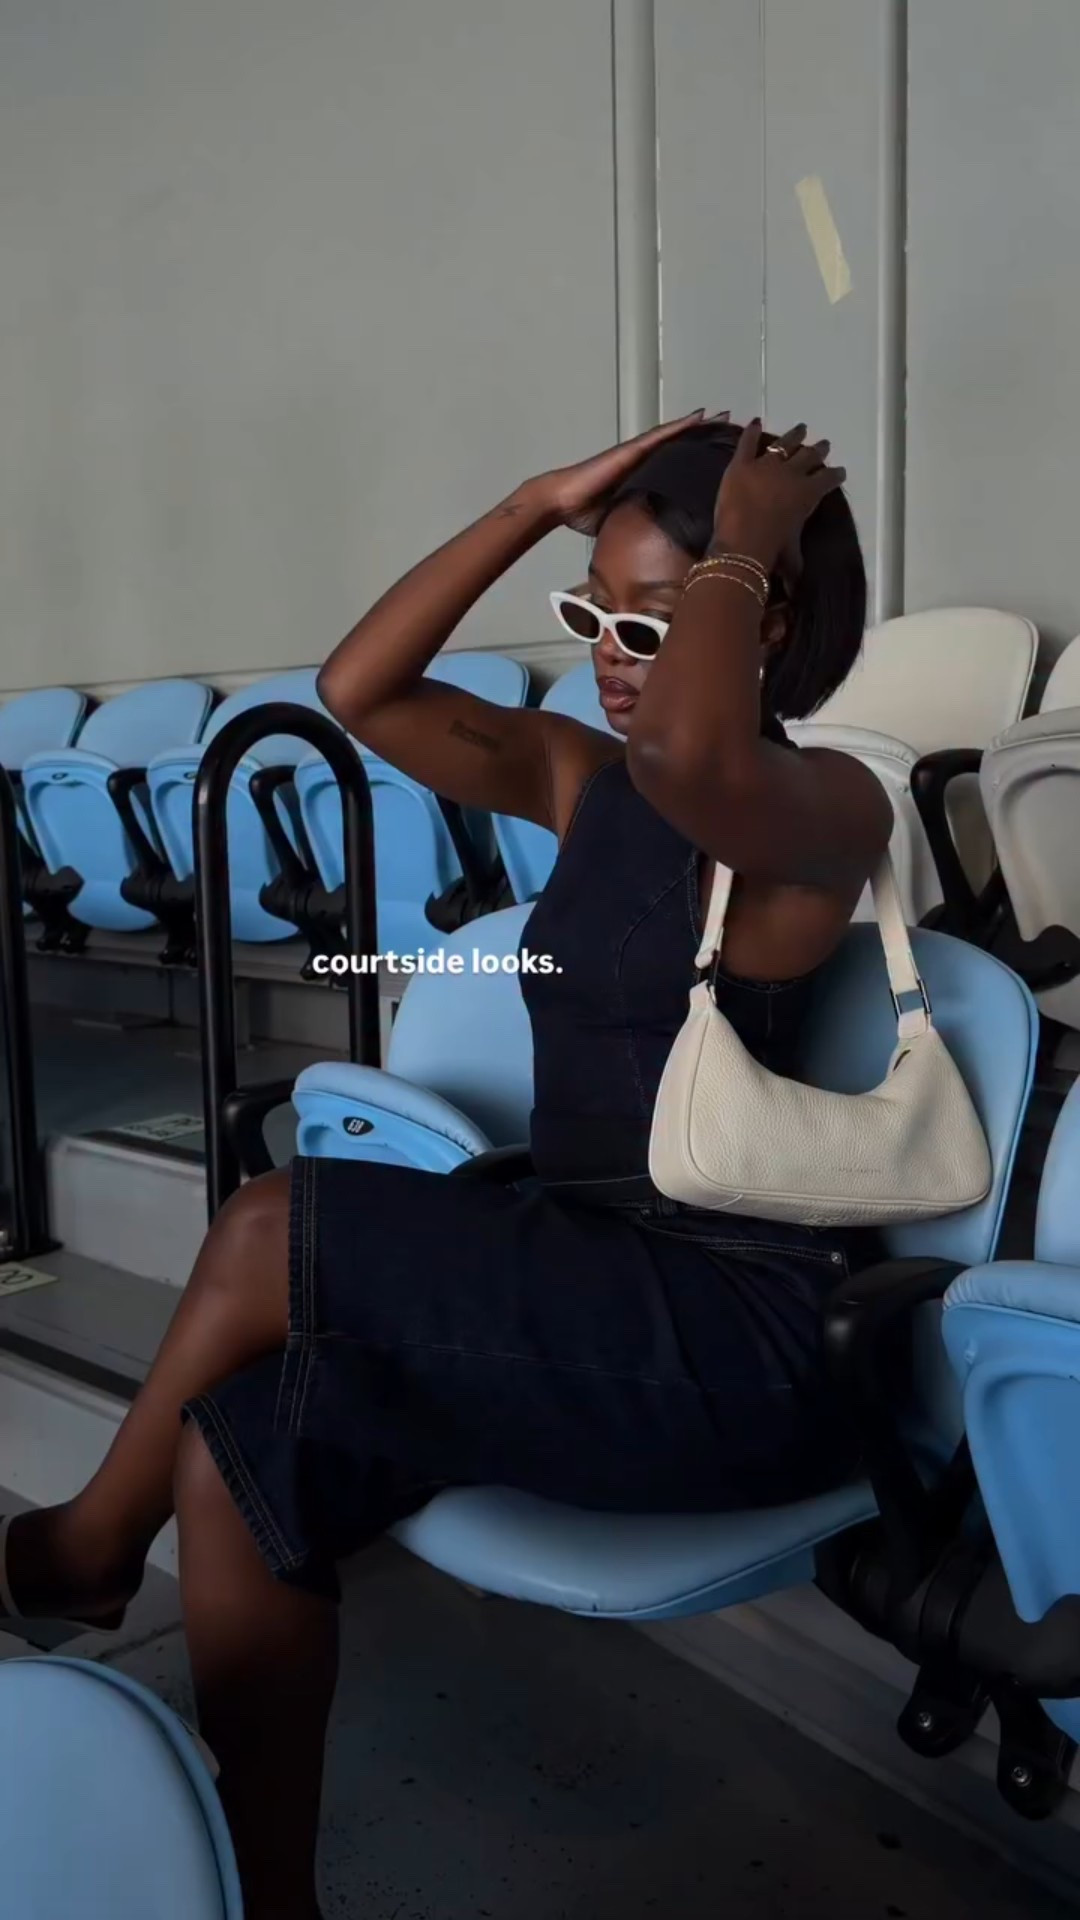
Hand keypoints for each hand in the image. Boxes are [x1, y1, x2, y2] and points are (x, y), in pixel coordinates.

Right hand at [530, 410, 718, 535]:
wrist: (562, 502)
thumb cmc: (585, 512)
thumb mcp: (622, 519)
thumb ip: (639, 521)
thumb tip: (655, 544)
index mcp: (642, 477)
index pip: (676, 464)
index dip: (697, 456)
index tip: (720, 454)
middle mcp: (643, 460)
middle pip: (681, 445)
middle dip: (705, 437)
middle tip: (732, 428)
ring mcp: (638, 451)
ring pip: (676, 435)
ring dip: (700, 425)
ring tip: (725, 416)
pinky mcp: (632, 449)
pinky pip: (662, 435)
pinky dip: (682, 425)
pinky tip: (701, 416)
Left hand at [712, 420, 846, 569]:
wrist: (743, 541)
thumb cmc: (772, 552)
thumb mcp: (791, 559)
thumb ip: (796, 570)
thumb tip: (797, 593)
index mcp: (808, 494)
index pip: (829, 480)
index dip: (835, 475)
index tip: (840, 471)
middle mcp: (792, 474)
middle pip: (810, 456)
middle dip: (818, 450)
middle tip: (824, 444)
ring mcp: (766, 466)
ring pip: (784, 444)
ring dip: (794, 436)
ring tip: (801, 429)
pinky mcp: (741, 464)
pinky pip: (748, 443)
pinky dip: (751, 432)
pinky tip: (755, 423)